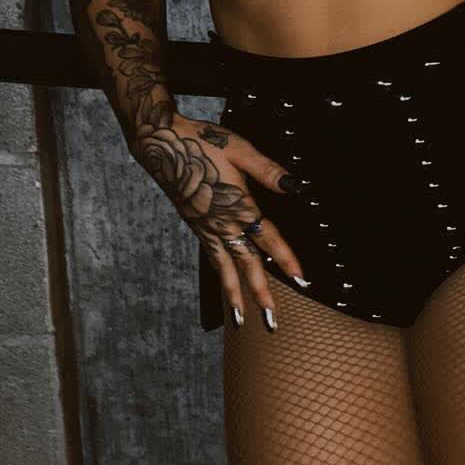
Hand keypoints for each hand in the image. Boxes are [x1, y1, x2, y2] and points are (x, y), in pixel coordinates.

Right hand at [130, 113, 305, 328]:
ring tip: (243, 319)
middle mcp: (222, 223)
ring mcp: (206, 228)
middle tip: (272, 321)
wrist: (163, 146)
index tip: (301, 279)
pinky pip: (211, 257)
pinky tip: (225, 288)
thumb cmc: (204, 143)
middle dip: (261, 293)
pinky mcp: (196, 227)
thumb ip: (267, 170)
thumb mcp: (241, 149)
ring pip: (225, 268)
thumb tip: (294, 186)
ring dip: (236, 294)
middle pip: (246, 264)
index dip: (286, 258)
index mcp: (238, 205)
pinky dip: (219, 276)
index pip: (268, 238)